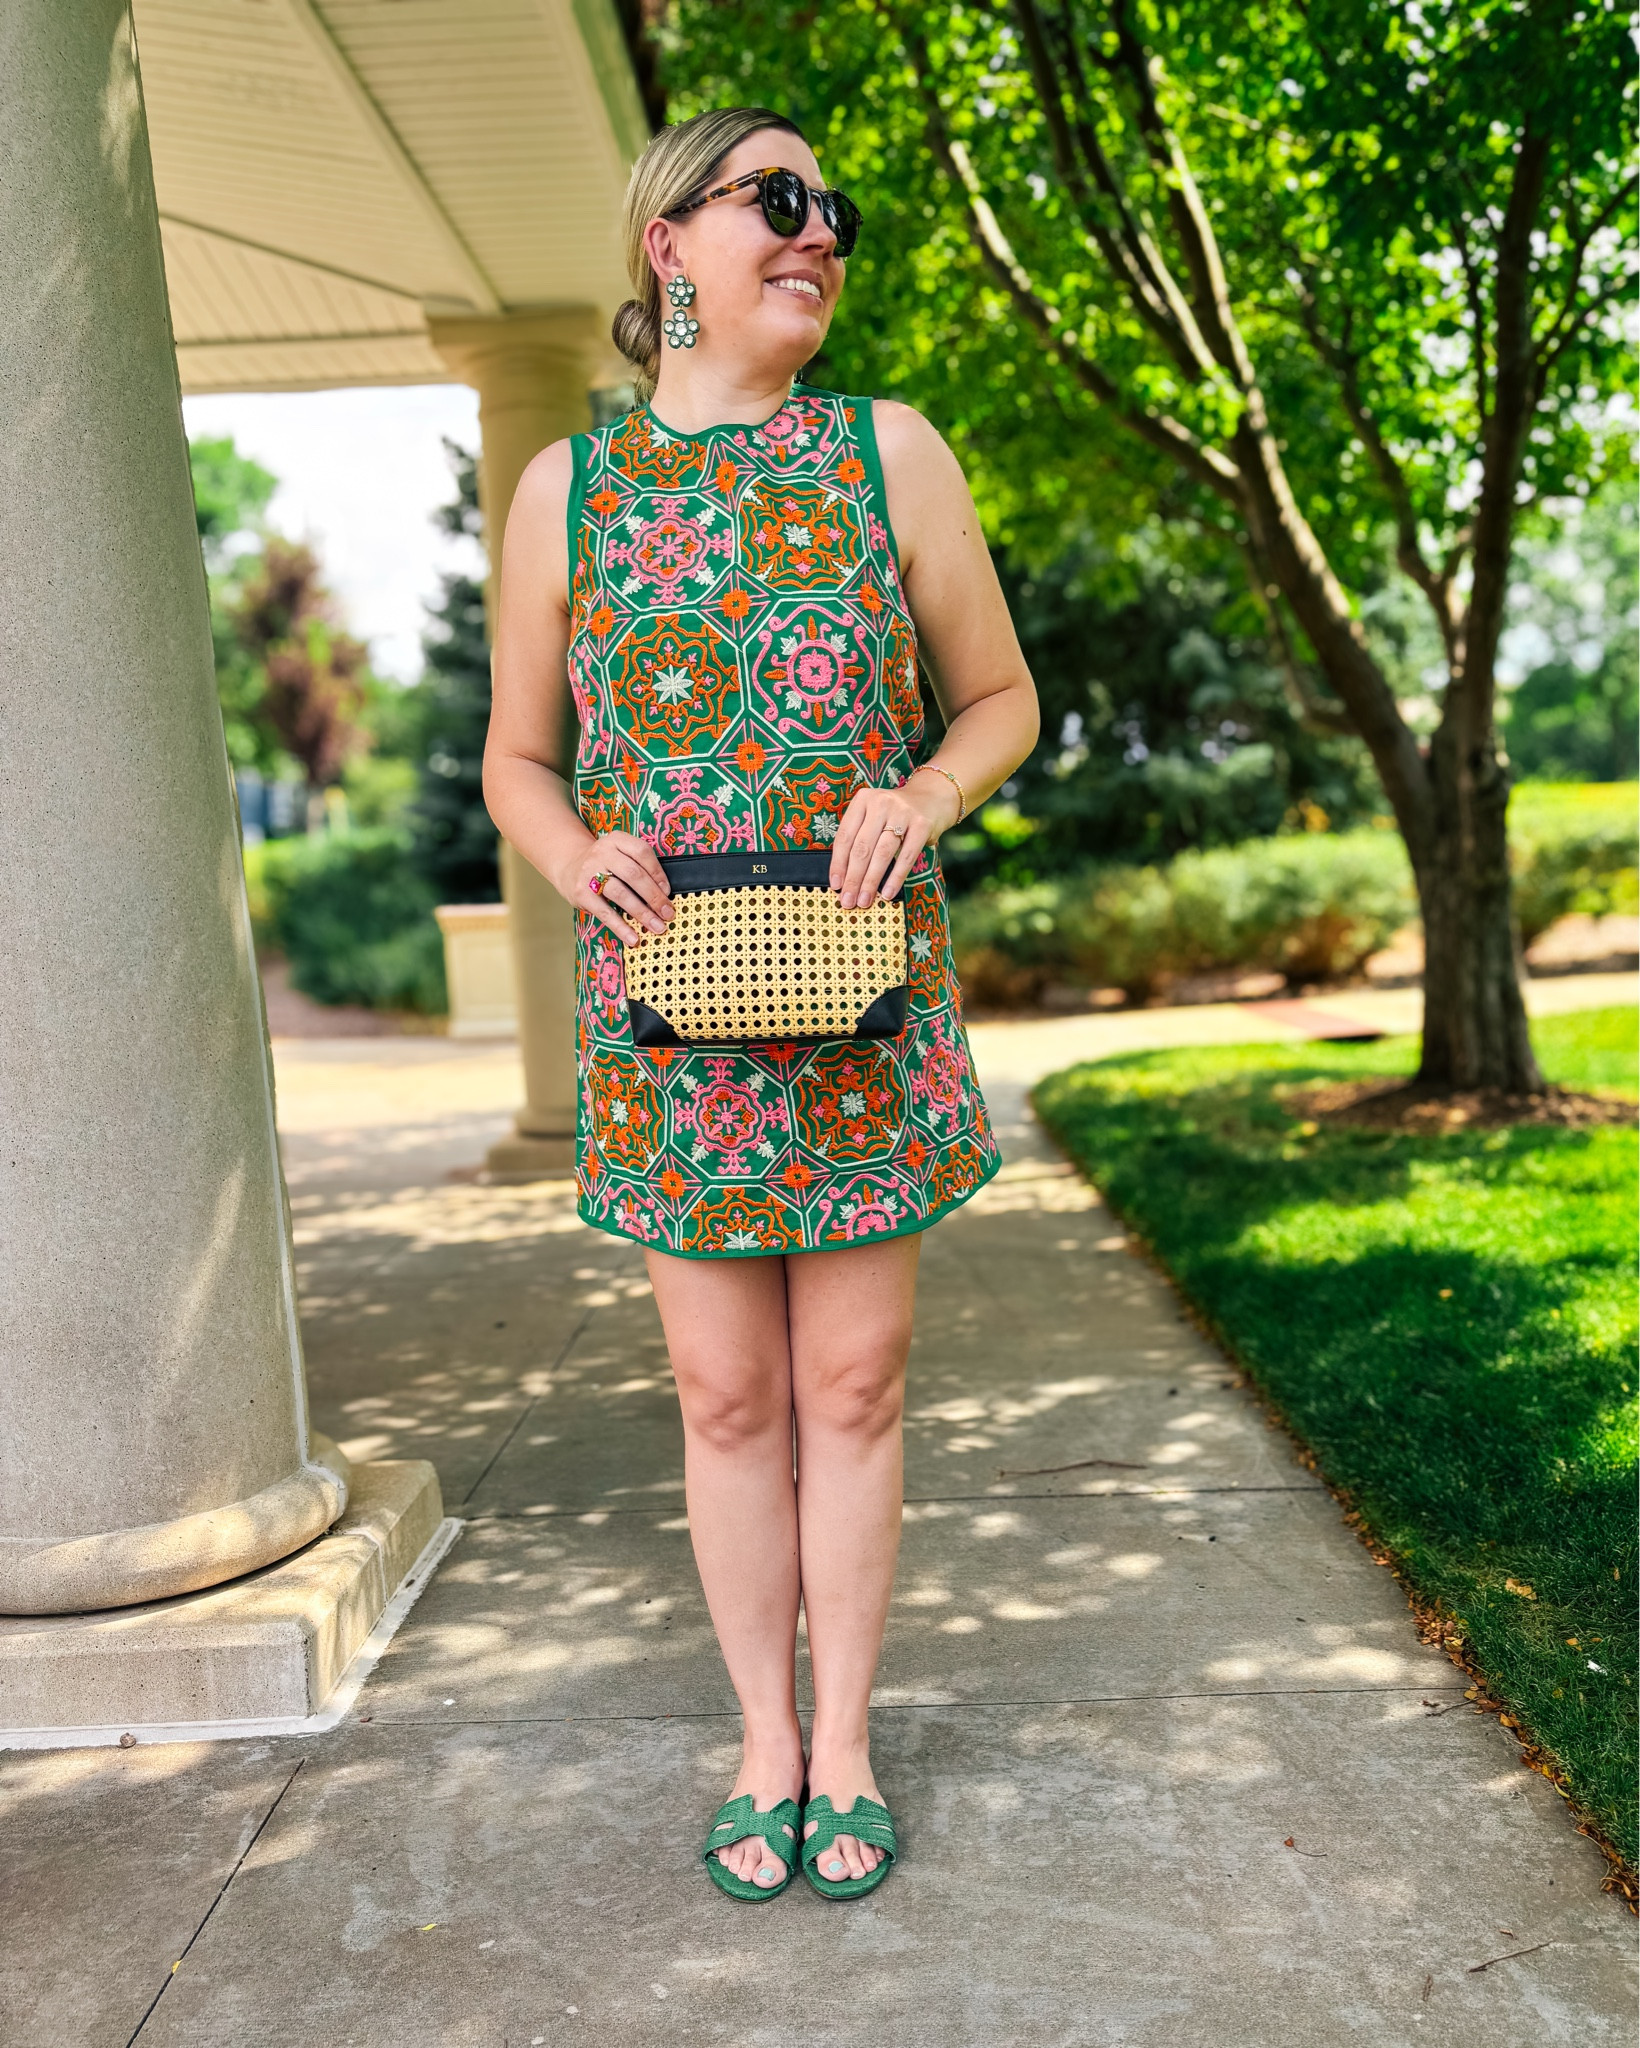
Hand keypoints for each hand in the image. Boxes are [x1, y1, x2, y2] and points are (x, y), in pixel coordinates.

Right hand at [557, 831, 672, 946]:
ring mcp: (590, 872)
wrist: (569, 867)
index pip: (642, 852)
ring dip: (642, 913)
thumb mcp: (620, 855)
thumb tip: (663, 897)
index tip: (668, 892)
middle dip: (654, 896)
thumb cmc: (604, 865)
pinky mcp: (581, 892)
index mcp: (617, 840)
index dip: (658, 873)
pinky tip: (633, 938)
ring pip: (621, 893)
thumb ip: (639, 867)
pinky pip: (605, 912)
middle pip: (633, 874)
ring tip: (656, 927)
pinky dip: (621, 927)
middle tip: (668, 914)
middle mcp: (602, 852)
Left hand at [828, 771, 961, 907]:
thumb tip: (845, 877)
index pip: (845, 836)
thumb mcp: (873, 816)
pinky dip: (895, 877)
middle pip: (862, 847)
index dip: (838, 863)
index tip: (835, 885)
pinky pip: (906, 856)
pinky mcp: (922, 825)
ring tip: (864, 900)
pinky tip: (887, 892)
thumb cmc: (894, 815)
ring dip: (871, 881)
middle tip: (848, 900)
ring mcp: (903, 813)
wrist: (930, 798)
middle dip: (853, 878)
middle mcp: (881, 803)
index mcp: (863, 800)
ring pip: (882, 853)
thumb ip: (859, 838)